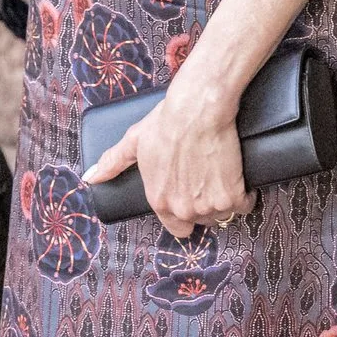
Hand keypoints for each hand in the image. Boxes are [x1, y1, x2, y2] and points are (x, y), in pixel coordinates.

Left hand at [82, 81, 255, 239]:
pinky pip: (244, 206)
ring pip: (222, 214)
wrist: (198, 108)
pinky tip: (239, 179)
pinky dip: (245, 195)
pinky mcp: (232, 196)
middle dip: (206, 205)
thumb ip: (113, 162)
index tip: (192, 195)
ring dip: (225, 200)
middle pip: (201, 221)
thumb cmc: (167, 121)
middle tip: (208, 180)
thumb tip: (91, 177)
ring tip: (222, 175)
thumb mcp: (134, 141)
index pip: (176, 229)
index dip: (185, 214)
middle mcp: (182, 209)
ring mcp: (208, 206)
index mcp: (159, 200)